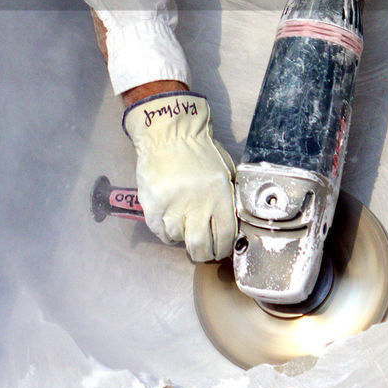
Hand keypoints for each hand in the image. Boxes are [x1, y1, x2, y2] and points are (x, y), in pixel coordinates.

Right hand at [122, 91, 235, 261]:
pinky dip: (166, 232)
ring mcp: (173, 206)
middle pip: (201, 247)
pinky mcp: (153, 205)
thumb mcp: (225, 171)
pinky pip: (160, 231)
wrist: (169, 133)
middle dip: (204, 254)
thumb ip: (228, 197)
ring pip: (179, 239)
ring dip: (182, 237)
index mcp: (220, 196)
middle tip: (203, 251)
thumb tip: (233, 224)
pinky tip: (170, 223)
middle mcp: (198, 205)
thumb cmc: (199, 151)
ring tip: (184, 226)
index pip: (226, 237)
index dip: (224, 249)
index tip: (220, 250)